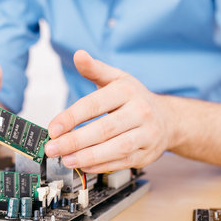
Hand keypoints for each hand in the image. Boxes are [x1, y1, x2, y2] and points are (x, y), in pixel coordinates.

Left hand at [44, 50, 173, 172]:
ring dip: (87, 156)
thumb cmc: (135, 99)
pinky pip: (122, 162)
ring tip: (66, 160)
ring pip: (115, 148)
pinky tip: (83, 165)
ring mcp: (146, 134)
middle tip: (52, 149)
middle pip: (103, 129)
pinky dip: (100, 165)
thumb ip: (95, 69)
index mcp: (127, 91)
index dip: (71, 118)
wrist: (168, 119)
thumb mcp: (117, 79)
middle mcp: (140, 112)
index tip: (53, 129)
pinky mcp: (147, 154)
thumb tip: (79, 55)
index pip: (94, 105)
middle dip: (74, 141)